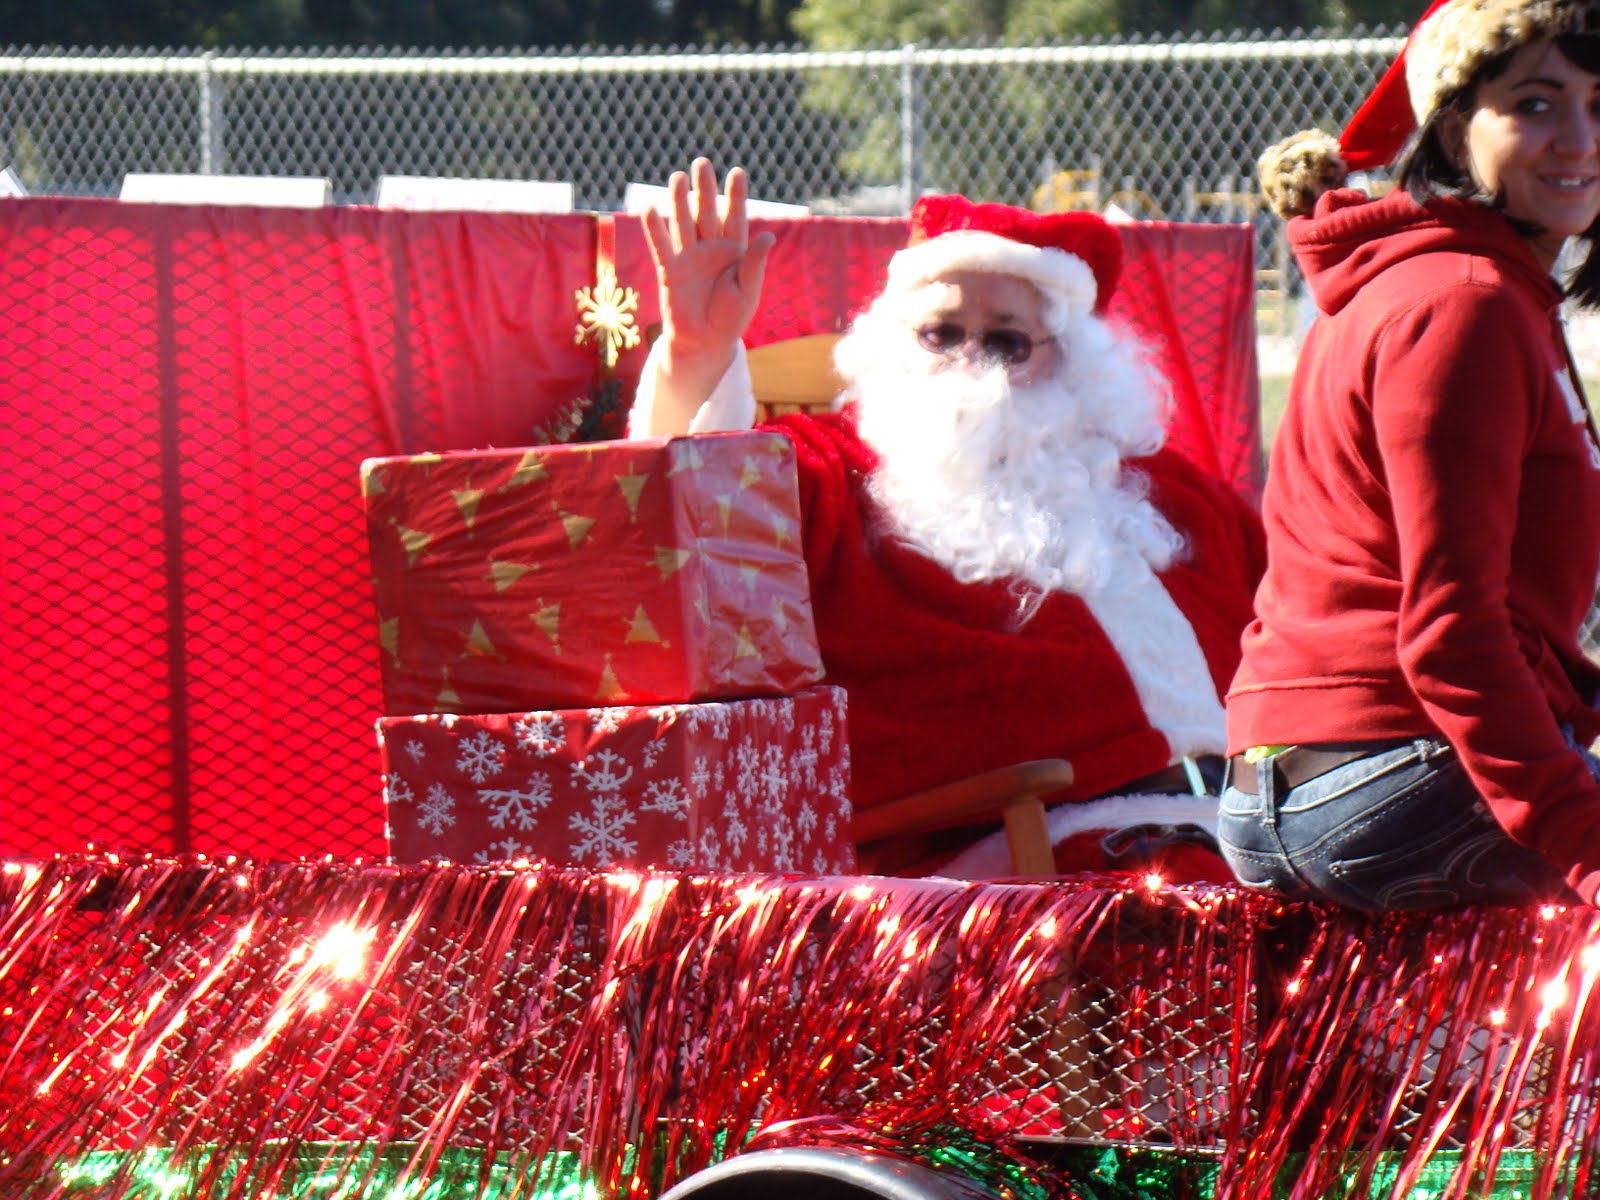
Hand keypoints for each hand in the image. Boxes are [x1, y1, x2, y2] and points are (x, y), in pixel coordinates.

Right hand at [644, 158, 774, 367]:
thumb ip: (754, 263)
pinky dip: (655, 229)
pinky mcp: (670, 270)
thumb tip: (768, 236)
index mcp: (734, 252)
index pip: (735, 218)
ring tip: (677, 177)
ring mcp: (689, 257)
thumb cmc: (731, 318)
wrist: (705, 342)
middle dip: (705, 189)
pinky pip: (662, 246)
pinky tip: (649, 208)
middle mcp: (710, 249)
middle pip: (706, 213)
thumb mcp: (748, 291)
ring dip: (679, 201)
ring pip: (683, 223)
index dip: (736, 196)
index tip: (738, 172)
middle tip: (702, 163)